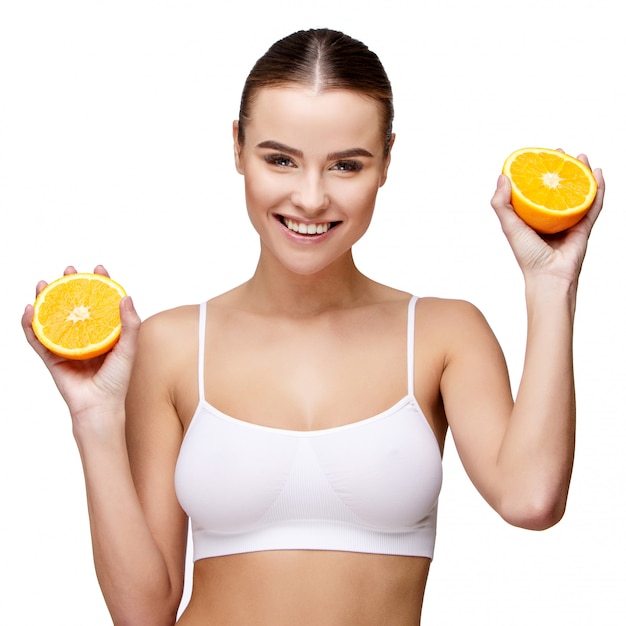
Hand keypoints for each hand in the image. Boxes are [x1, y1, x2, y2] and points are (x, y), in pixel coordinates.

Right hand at [22, 265, 140, 421]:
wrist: (99, 406)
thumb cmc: (117, 380)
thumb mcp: (128, 349)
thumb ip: (130, 324)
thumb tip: (126, 296)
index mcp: (104, 332)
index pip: (100, 302)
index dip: (98, 284)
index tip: (99, 268)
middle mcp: (84, 336)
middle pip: (74, 304)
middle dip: (69, 285)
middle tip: (69, 270)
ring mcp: (66, 345)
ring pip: (52, 317)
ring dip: (45, 298)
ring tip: (44, 283)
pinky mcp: (51, 357)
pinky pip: (37, 338)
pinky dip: (29, 324)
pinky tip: (28, 310)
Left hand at [491, 154, 604, 285]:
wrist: (549, 275)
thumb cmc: (527, 255)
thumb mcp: (509, 226)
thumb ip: (501, 204)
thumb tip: (502, 177)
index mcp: (533, 217)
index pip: (536, 190)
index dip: (538, 173)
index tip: (538, 156)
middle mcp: (551, 218)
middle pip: (558, 188)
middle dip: (561, 168)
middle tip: (560, 152)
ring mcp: (569, 222)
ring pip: (578, 192)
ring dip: (582, 173)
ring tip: (581, 157)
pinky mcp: (584, 227)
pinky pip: (594, 205)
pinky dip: (599, 189)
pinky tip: (599, 174)